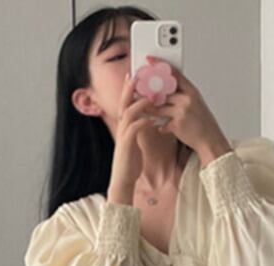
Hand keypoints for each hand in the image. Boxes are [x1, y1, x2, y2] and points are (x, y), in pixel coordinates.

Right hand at [108, 71, 161, 198]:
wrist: (123, 180)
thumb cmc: (130, 163)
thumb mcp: (135, 142)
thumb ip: (139, 129)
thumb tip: (147, 119)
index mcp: (124, 127)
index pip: (125, 103)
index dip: (128, 90)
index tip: (134, 77)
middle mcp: (121, 128)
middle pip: (123, 103)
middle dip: (130, 89)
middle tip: (137, 76)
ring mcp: (123, 136)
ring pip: (128, 113)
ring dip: (140, 103)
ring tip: (150, 96)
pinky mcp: (126, 145)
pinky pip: (134, 129)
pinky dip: (143, 122)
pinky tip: (151, 119)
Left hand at [146, 56, 232, 163]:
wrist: (210, 139)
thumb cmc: (203, 122)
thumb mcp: (196, 102)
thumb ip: (182, 95)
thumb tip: (166, 90)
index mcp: (191, 91)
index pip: (174, 73)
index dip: (160, 65)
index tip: (149, 60)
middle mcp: (187, 98)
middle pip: (162, 90)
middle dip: (149, 90)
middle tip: (138, 87)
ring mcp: (182, 111)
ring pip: (158, 107)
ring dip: (148, 108)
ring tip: (140, 107)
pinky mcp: (177, 124)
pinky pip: (162, 123)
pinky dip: (159, 125)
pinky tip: (158, 126)